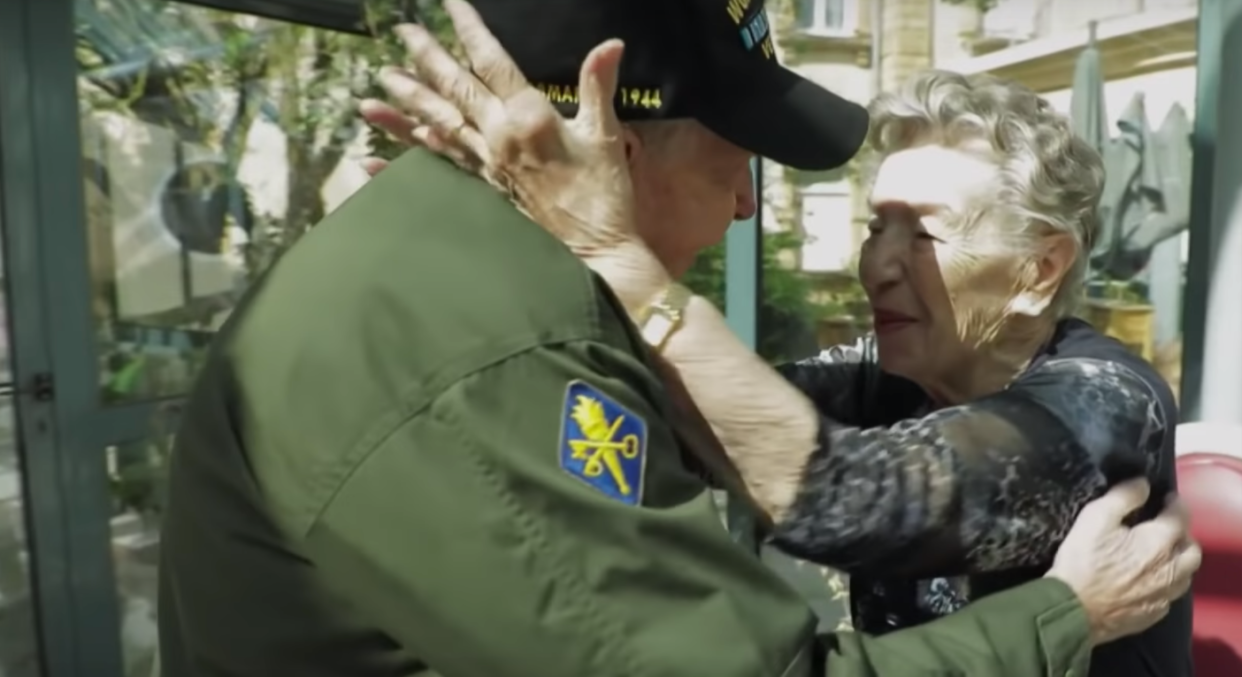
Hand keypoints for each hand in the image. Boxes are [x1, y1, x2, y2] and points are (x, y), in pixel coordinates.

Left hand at [359, 0, 651, 272]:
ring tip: (379, 83)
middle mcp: (498, 139)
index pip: (492, 62)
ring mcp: (484, 167)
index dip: (469, 29)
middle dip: (427, 57)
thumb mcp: (605, 137)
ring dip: (406, 103)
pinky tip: (371, 162)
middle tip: (403, 31)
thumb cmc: (604, 199)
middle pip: (454, 90)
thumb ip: (599, 87)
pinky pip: (434, 173)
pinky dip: (402, 167)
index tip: (450, 4)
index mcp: (529, 118)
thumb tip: (611, 45)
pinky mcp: (479, 195)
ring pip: (437, 126)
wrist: (592, 257)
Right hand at [1046, 479, 1200, 644]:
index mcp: (1159, 542)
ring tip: (1161, 554)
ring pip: (1186, 574)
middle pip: (1191, 547)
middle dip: (1182, 533)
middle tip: (1165, 526)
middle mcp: (1171, 569)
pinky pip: (1170, 594)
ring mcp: (1164, 595)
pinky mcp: (1154, 614)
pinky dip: (1166, 582)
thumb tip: (1143, 484)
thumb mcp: (1095, 517)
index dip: (1174, 503)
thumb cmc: (1083, 561)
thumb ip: (1123, 496)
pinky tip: (1149, 580)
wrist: (1073, 609)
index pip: (1180, 516)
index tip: (1166, 497)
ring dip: (1178, 560)